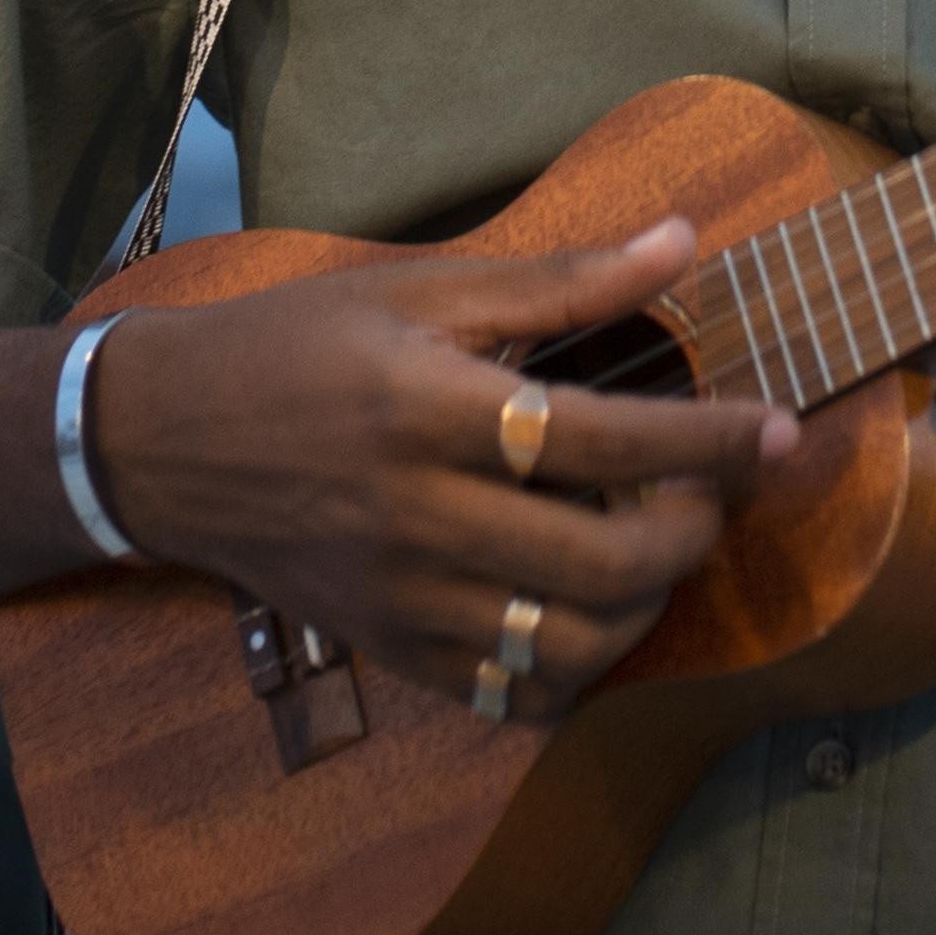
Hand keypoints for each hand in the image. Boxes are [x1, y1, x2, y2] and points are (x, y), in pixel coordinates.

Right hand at [89, 219, 798, 722]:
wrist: (157, 439)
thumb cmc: (297, 346)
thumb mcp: (421, 288)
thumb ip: (562, 278)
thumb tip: (683, 240)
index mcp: (430, 410)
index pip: (604, 437)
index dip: (709, 439)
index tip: (778, 428)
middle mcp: (417, 514)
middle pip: (603, 560)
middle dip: (691, 531)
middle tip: (707, 492)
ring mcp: (401, 595)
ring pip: (568, 643)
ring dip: (645, 606)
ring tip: (651, 549)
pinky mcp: (388, 645)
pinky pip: (512, 694)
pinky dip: (576, 667)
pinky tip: (588, 608)